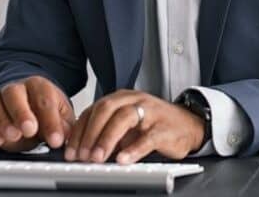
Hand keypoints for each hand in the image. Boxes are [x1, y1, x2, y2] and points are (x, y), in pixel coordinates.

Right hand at [0, 76, 74, 151]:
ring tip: (13, 136)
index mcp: (39, 85)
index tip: (56, 140)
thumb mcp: (61, 115)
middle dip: (21, 112)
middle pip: (14, 93)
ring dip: (1, 119)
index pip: (44, 99)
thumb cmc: (45, 110)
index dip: (51, 120)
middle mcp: (16, 88)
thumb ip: (64, 126)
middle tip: (30, 130)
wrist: (26, 102)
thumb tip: (65, 138)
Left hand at [64, 90, 203, 163]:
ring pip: (124, 118)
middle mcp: (134, 100)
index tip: (71, 151)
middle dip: (91, 133)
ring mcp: (150, 112)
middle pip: (107, 109)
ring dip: (108, 139)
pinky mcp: (164, 128)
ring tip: (98, 158)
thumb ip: (107, 131)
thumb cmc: (154, 124)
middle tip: (82, 155)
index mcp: (122, 98)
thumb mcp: (127, 124)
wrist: (188, 125)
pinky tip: (123, 160)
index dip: (80, 130)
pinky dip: (133, 149)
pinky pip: (148, 137)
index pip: (94, 109)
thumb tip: (82, 149)